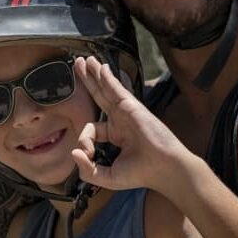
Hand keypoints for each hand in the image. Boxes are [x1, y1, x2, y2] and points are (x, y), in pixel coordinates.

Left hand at [71, 56, 193, 197]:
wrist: (164, 169)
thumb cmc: (141, 174)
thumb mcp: (107, 176)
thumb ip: (87, 169)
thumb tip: (73, 152)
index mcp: (116, 135)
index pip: (90, 130)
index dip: (83, 141)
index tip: (87, 154)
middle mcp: (121, 121)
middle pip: (99, 97)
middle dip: (88, 82)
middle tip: (78, 66)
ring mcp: (127, 112)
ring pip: (106, 89)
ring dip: (94, 74)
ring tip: (84, 60)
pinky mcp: (132, 107)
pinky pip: (116, 89)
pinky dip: (107, 77)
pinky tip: (99, 67)